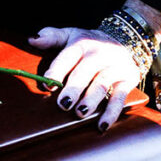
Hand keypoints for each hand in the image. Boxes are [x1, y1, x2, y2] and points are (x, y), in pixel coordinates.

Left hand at [29, 27, 144, 127]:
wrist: (126, 38)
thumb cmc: (90, 43)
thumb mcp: (71, 34)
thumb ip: (51, 37)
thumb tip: (32, 40)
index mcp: (82, 43)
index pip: (68, 57)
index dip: (57, 71)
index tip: (48, 85)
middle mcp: (100, 54)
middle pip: (85, 72)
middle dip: (74, 88)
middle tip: (63, 104)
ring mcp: (115, 67)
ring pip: (102, 85)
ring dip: (91, 100)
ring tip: (80, 113)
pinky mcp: (128, 79)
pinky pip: (120, 97)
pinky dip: (111, 112)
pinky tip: (102, 125)